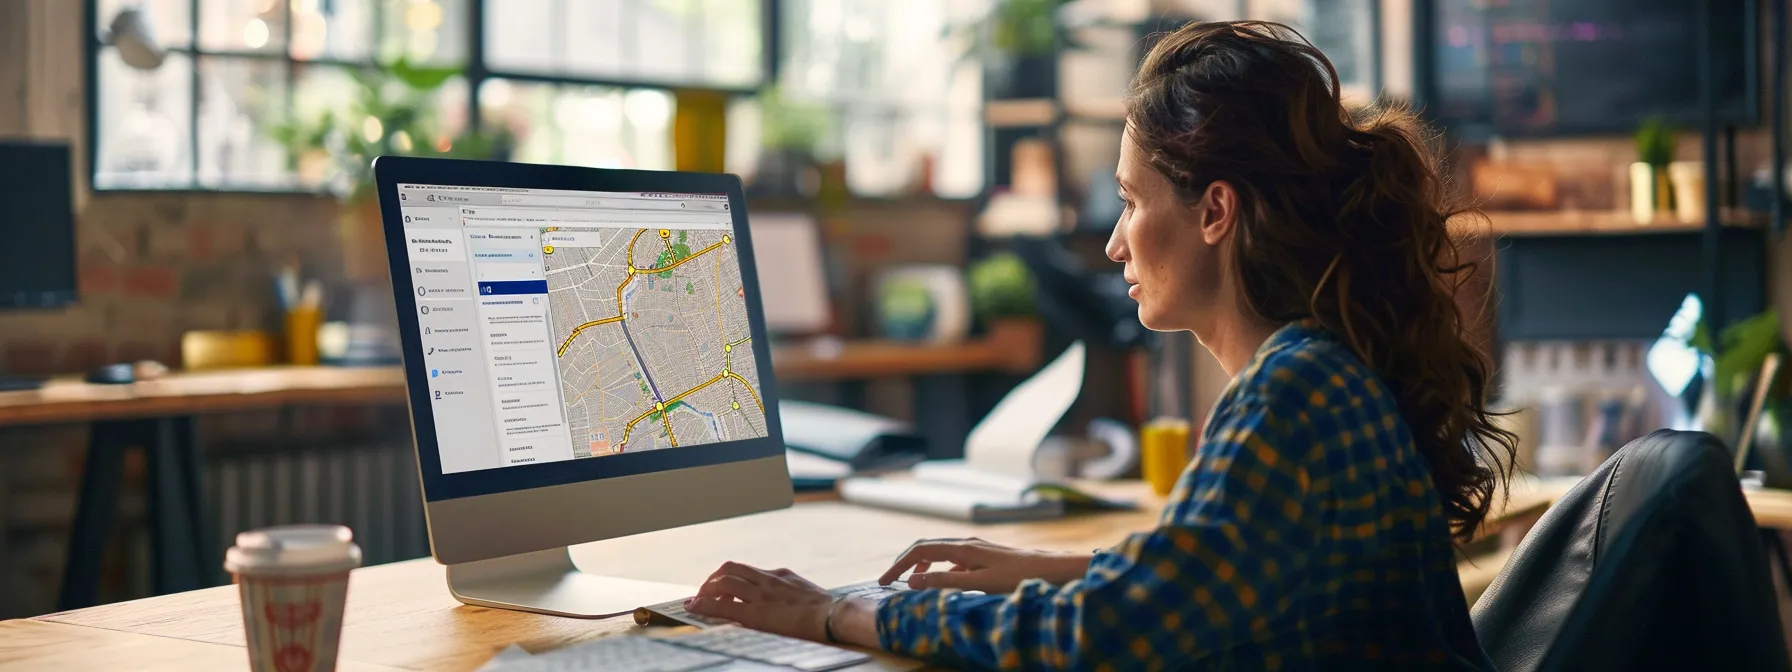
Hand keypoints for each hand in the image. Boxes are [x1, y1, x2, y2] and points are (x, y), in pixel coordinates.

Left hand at [685, 562, 879, 647]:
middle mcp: (767, 580)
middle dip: (714, 578)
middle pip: (731, 568)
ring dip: (706, 589)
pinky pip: (723, 606)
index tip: (721, 585)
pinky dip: (704, 605)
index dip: (730, 576)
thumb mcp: (807, 593)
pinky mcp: (756, 613)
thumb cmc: (827, 610)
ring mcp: (760, 595)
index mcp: (781, 575)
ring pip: (723, 582)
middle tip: (705, 590)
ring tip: (697, 600)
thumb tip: (786, 599)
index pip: (748, 570)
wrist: (833, 616)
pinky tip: (693, 608)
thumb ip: (792, 591)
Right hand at [878, 538, 1092, 592]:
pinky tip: (943, 586)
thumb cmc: (1018, 577)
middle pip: (926, 548)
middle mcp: (967, 544)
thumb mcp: (979, 583)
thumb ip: (946, 580)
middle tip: (888, 581)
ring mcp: (976, 550)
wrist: (1051, 569)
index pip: (920, 551)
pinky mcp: (984, 558)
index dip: (899, 566)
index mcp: (963, 548)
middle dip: (905, 564)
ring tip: (911, 584)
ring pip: (939, 555)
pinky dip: (939, 572)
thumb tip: (914, 580)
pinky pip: (953, 563)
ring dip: (921, 567)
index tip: (884, 582)